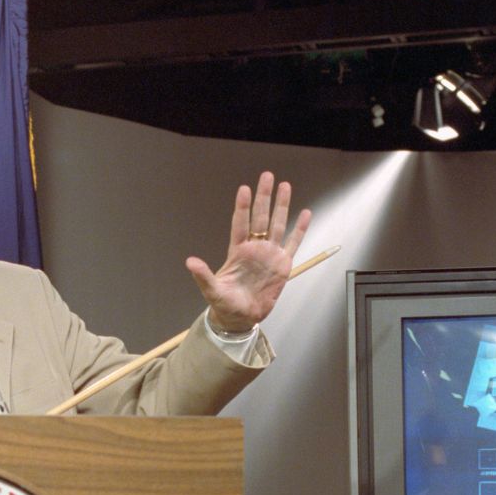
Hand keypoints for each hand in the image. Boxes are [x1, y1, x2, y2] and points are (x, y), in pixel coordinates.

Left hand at [185, 172, 312, 331]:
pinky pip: (293, 243)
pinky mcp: (283, 264)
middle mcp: (254, 248)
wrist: (242, 318)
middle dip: (264, 197)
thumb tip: (190, 262)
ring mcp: (270, 254)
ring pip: (278, 224)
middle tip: (267, 176)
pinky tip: (305, 213)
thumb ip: (203, 275)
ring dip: (282, 206)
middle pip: (261, 217)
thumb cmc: (225, 304)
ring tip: (285, 186)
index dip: (242, 208)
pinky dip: (300, 229)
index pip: (240, 224)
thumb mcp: (212, 290)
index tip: (244, 190)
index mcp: (237, 251)